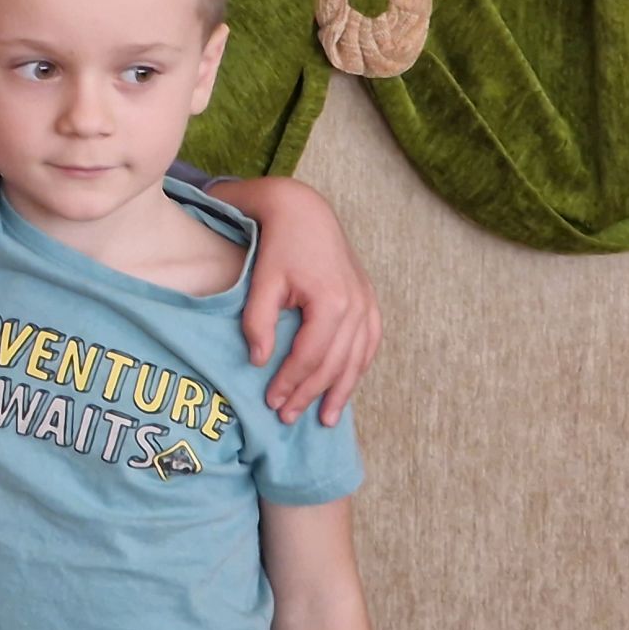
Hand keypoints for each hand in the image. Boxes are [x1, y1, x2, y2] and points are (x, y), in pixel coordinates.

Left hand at [208, 175, 379, 425]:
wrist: (304, 210)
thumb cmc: (278, 243)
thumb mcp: (262, 279)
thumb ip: (259, 320)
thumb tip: (259, 361)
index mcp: (331, 302)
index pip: (310, 357)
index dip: (290, 383)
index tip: (271, 402)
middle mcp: (357, 306)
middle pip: (334, 364)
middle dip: (310, 394)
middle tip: (287, 417)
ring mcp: (368, 304)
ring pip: (356, 360)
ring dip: (340, 391)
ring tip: (325, 419)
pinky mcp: (369, 301)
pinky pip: (369, 344)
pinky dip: (358, 368)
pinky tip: (346, 387)